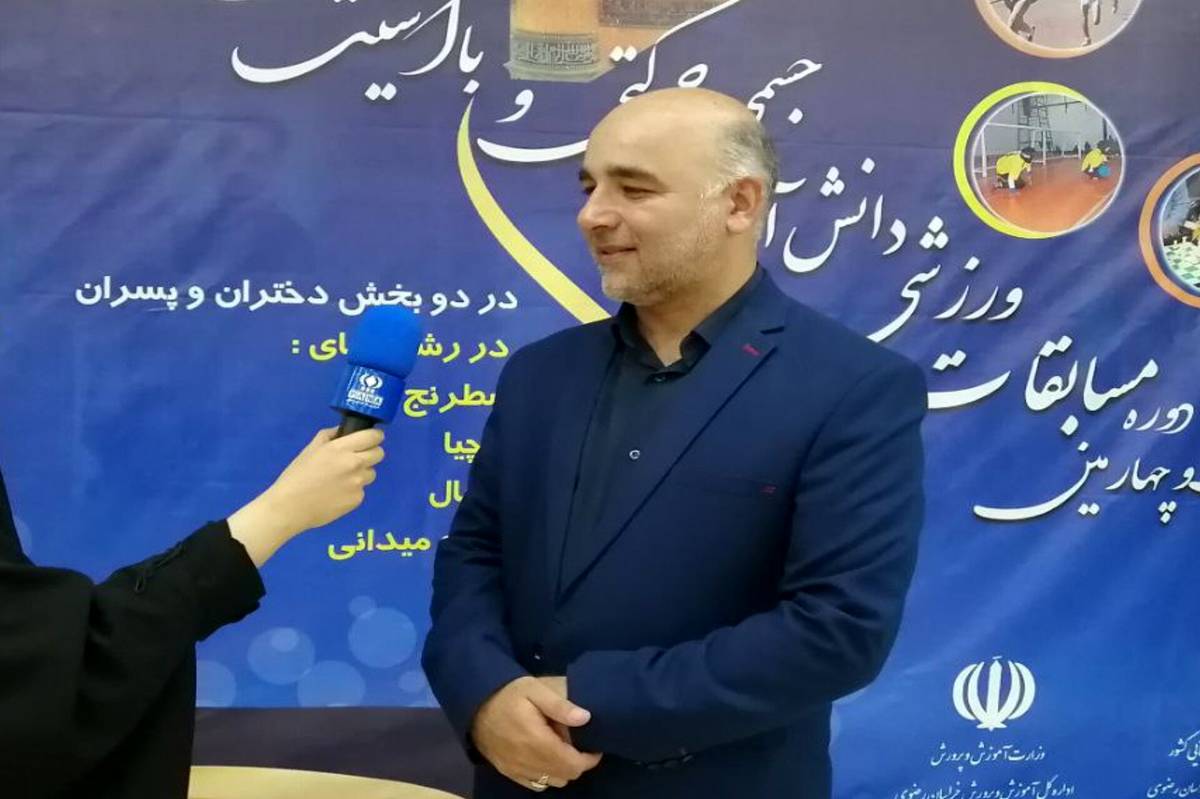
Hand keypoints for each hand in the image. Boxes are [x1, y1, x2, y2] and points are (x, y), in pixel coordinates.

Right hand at [228, 427, 384, 564]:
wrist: (290, 507)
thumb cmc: (297, 475)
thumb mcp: (311, 449)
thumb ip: (330, 436)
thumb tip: (344, 431)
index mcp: (342, 449)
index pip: (374, 437)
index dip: (374, 436)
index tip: (371, 438)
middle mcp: (354, 464)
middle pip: (379, 453)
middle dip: (371, 452)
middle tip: (356, 457)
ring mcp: (358, 484)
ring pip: (371, 473)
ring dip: (362, 472)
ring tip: (341, 479)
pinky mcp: (357, 500)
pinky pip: (362, 490)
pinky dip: (353, 490)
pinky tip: (336, 494)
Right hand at [470, 676, 601, 790]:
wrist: (474, 703)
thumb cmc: (508, 693)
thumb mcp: (535, 690)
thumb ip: (561, 706)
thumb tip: (586, 718)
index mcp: (536, 742)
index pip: (572, 764)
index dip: (588, 759)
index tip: (594, 747)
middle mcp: (526, 761)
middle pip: (564, 776)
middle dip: (577, 764)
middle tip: (579, 745)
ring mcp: (515, 769)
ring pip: (551, 782)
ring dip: (562, 770)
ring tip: (562, 749)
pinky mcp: (507, 771)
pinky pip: (534, 784)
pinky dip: (545, 776)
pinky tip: (544, 757)